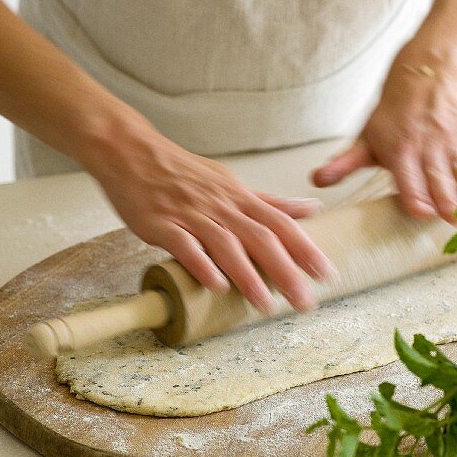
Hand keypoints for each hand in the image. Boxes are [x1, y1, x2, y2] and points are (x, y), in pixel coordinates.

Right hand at [86, 119, 335, 314]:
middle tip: (305, 302)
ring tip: (266, 305)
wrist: (131, 151)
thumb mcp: (230, 183)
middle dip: (285, 271)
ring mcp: (189, 213)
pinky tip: (216, 285)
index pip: (281, 223)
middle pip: (260, 238)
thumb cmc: (182, 172)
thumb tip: (313, 209)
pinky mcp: (160, 223)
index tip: (326, 273)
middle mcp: (220, 205)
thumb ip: (269, 202)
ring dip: (248, 276)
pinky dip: (201, 264)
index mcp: (238, 197)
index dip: (305, 248)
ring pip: (225, 244)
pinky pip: (184, 245)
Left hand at [312, 41, 456, 220]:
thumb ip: (344, 164)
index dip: (416, 196)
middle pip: (440, 179)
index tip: (423, 213)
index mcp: (400, 151)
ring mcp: (453, 143)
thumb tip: (316, 181)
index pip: (408, 179)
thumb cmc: (390, 116)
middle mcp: (428, 148)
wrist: (422, 78)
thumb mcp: (365, 139)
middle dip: (449, 202)